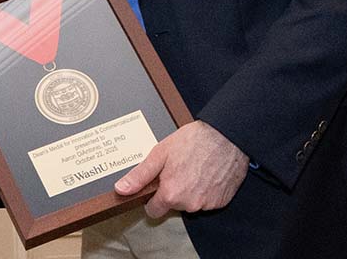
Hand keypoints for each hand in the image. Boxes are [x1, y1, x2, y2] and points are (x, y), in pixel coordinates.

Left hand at [115, 120, 247, 217]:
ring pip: (190, 203)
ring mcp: (208, 204)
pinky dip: (205, 190)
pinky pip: (207, 200)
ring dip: (189, 190)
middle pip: (173, 205)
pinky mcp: (222, 201)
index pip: (153, 211)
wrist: (226, 136)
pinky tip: (206, 173)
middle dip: (172, 191)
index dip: (152, 198)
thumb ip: (140, 176)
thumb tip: (121, 190)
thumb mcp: (159, 154)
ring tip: (193, 168)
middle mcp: (190, 204)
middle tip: (176, 169)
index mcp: (171, 194)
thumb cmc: (193, 142)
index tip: (155, 186)